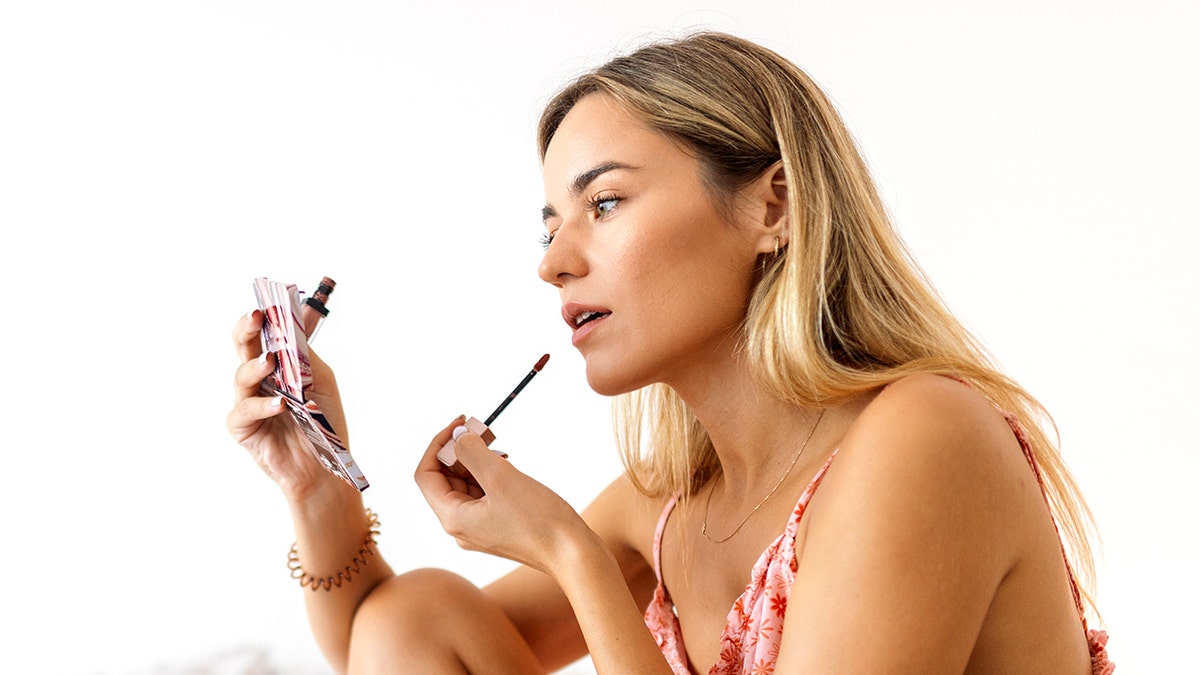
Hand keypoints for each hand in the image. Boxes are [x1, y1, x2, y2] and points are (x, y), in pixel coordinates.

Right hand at [226, 310, 348, 498]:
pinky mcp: (243, 427)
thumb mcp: (321, 381)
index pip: (263, 336)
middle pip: (243, 348)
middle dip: (246, 329)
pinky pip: (245, 410)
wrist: (324, 464)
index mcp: (278, 366)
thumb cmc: (323, 422)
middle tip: (255, 317)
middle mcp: (259, 380)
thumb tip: (290, 333)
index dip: (262, 319)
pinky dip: (262, 405)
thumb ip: (305, 358)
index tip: (266, 305)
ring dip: (256, 367)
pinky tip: (279, 404)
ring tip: (270, 362)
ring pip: (241, 376)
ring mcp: (248, 402)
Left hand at [414, 420, 595, 575]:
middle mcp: (461, 526)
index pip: (426, 474)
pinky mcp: (498, 526)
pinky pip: (484, 494)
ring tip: (497, 445)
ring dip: (476, 460)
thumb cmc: (538, 520)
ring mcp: (479, 528)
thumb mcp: (501, 478)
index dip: (438, 444)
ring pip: (466, 485)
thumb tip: (456, 436)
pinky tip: (508, 464)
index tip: (460, 423)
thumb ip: (472, 453)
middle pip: (445, 479)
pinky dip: (490, 474)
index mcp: (453, 518)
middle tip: (482, 428)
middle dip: (459, 450)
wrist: (572, 554)